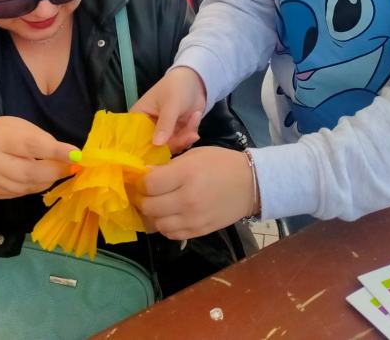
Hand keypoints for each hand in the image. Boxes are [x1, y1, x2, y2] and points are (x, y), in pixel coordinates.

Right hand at [0, 116, 76, 199]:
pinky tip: (40, 177)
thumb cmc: (1, 134)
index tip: (76, 155)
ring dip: (48, 180)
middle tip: (73, 167)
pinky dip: (37, 186)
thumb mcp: (19, 126)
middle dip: (56, 171)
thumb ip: (41, 139)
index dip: (56, 151)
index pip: (31, 145)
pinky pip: (22, 193)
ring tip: (58, 170)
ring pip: (28, 187)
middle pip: (29, 172)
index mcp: (0, 138)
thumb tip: (66, 155)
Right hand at [131, 67, 206, 152]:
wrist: (195, 80)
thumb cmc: (176, 87)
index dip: (147, 149)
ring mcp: (163, 132)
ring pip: (172, 146)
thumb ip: (165, 124)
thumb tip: (157, 144)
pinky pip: (182, 142)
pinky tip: (196, 117)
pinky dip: (190, 133)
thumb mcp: (171, 103)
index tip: (162, 152)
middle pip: (156, 147)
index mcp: (139, 117)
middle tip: (191, 135)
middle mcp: (148, 128)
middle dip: (176, 142)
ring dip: (186, 136)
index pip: (137, 139)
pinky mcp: (176, 133)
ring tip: (195, 118)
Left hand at [137, 147, 255, 239]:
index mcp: (186, 174)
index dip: (140, 181)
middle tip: (144, 192)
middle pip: (149, 206)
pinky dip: (165, 226)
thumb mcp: (194, 155)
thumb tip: (146, 175)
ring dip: (152, 215)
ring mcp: (193, 219)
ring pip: (157, 224)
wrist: (249, 185)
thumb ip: (169, 166)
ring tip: (156, 204)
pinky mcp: (199, 232)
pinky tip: (168, 215)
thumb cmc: (220, 163)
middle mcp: (187, 199)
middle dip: (142, 198)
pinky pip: (171, 234)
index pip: (149, 184)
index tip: (141, 178)